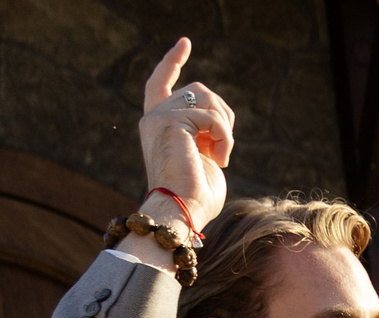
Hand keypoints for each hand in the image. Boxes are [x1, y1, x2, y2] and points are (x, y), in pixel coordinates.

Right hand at [137, 38, 233, 231]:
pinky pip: (212, 116)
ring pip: (208, 99)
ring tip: (220, 156)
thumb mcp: (204, 157)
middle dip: (223, 115)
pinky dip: (224, 137)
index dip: (173, 61)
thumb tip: (219, 119)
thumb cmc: (195, 196)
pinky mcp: (170, 120)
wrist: (182, 211)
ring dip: (225, 128)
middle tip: (222, 149)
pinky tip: (220, 159)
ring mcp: (159, 116)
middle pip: (200, 90)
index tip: (185, 43)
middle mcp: (154, 116)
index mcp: (159, 125)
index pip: (162, 82)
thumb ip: (205, 132)